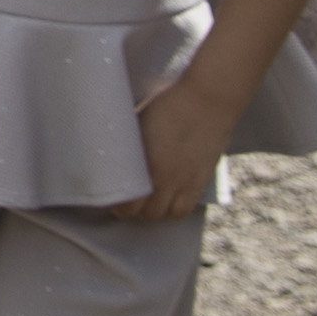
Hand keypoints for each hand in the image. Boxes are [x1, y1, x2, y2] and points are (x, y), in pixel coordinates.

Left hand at [109, 84, 235, 226]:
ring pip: (166, 215)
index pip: (127, 202)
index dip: (116, 205)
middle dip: (132, 211)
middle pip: (145, 212)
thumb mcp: (139, 123)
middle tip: (124, 201)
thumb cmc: (168, 104)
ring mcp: (186, 181)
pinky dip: (174, 210)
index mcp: (146, 164)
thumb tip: (114, 150)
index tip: (109, 199)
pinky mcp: (202, 180)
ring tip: (146, 203)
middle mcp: (166, 178)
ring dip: (154, 212)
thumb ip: (129, 144)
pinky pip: (186, 208)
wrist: (207, 101)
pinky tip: (167, 201)